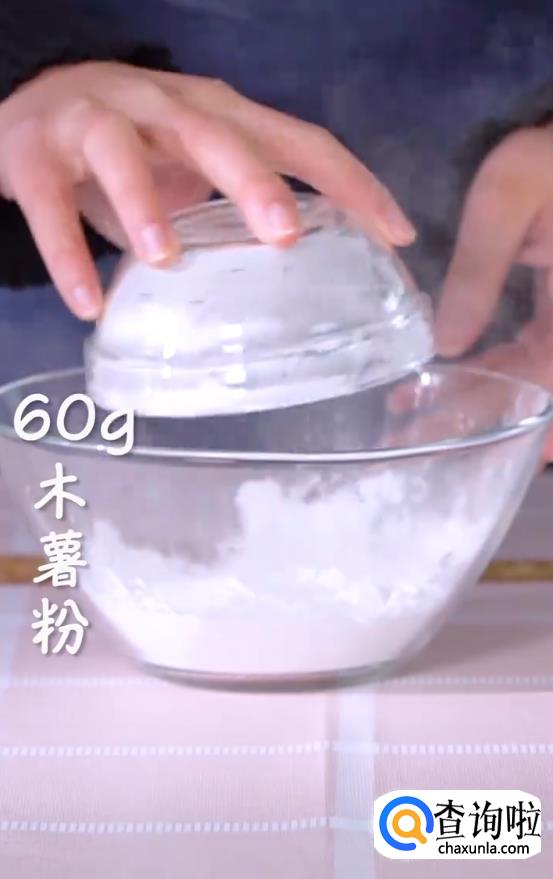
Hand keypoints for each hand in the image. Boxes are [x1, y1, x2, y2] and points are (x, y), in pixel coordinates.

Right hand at [0, 61, 414, 318]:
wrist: (27, 111)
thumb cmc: (133, 151)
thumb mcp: (196, 170)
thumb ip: (238, 210)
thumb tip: (301, 280)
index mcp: (217, 115)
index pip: (297, 142)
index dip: (351, 183)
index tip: (397, 235)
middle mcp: (163, 109)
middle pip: (215, 134)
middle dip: (253, 181)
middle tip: (286, 234)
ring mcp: (96, 124)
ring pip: (121, 154)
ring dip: (145, 205)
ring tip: (166, 259)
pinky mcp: (34, 154)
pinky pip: (49, 205)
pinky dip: (67, 253)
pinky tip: (87, 303)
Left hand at [435, 126, 552, 459]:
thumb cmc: (551, 153)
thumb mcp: (507, 198)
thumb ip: (479, 270)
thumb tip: (446, 346)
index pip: (540, 385)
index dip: (501, 425)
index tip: (448, 451)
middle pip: (531, 395)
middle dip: (472, 423)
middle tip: (408, 444)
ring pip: (525, 383)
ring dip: (474, 404)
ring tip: (409, 420)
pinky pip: (525, 359)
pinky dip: (486, 376)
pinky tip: (439, 383)